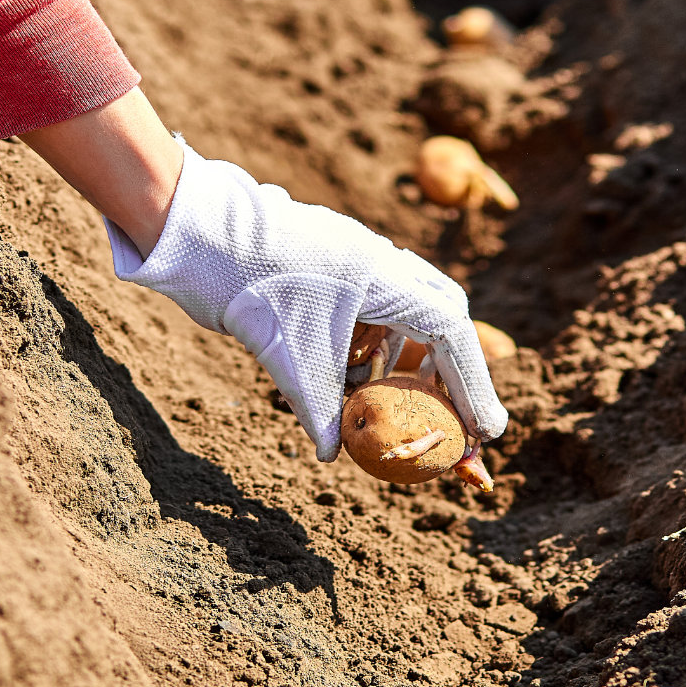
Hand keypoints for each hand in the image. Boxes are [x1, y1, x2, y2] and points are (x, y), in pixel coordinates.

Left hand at [105, 141, 507, 461]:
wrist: (200, 230)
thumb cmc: (249, 288)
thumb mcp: (289, 361)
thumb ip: (320, 411)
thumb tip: (332, 456)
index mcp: (387, 278)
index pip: (452, 333)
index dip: (474, 385)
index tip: (485, 428)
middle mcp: (382, 261)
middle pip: (443, 313)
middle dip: (451, 367)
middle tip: (448, 412)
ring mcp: (358, 255)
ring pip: (407, 306)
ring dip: (407, 355)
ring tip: (390, 396)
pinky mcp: (333, 259)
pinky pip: (374, 302)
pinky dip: (373, 341)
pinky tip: (348, 372)